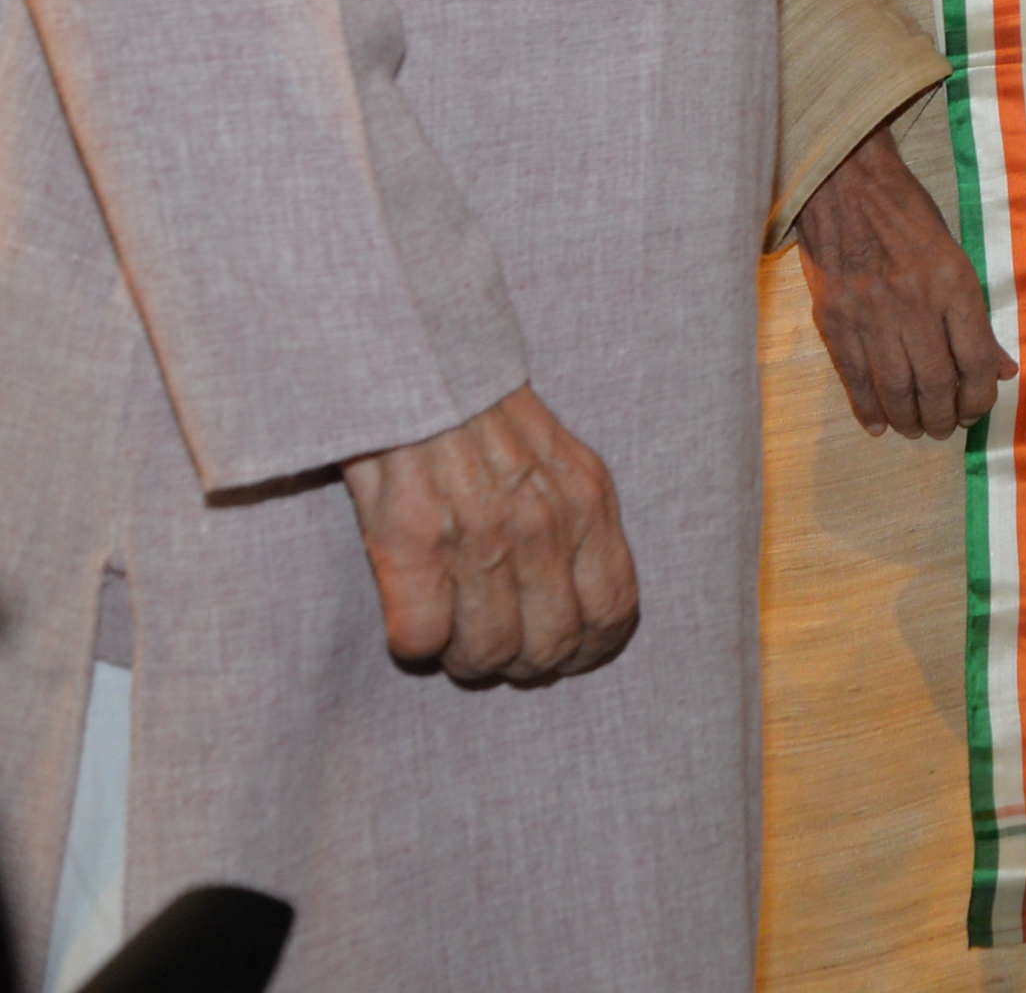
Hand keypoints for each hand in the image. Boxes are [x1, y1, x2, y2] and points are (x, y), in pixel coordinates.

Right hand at [342, 385, 639, 686]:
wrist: (416, 363)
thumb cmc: (486, 417)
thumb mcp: (564, 460)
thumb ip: (580, 524)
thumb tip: (586, 603)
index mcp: (587, 504)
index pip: (613, 613)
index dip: (589, 649)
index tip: (565, 654)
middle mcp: (541, 527)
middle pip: (549, 647)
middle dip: (523, 662)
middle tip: (496, 644)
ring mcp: (477, 539)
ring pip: (486, 653)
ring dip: (465, 656)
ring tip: (452, 631)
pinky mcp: (411, 548)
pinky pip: (420, 640)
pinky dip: (415, 640)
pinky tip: (413, 612)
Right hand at [795, 122, 1012, 438]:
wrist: (845, 184)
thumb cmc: (907, 215)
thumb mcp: (955, 255)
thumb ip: (977, 317)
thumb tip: (1002, 370)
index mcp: (952, 283)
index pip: (975, 360)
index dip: (980, 397)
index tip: (977, 409)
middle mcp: (914, 302)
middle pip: (935, 383)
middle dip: (944, 418)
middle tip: (945, 427)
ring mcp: (870, 313)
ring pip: (895, 388)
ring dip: (909, 419)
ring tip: (916, 428)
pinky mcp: (834, 318)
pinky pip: (854, 377)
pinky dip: (868, 407)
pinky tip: (879, 424)